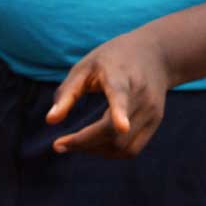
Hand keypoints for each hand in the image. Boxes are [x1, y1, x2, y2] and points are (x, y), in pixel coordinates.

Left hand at [46, 29, 170, 157]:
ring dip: (95, 150)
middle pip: (114, 131)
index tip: (121, 126)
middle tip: (59, 144)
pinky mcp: (155, 121)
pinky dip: (111, 152)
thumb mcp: (85, 67)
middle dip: (83, 143)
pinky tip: (96, 143)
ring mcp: (152, 110)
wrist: (155, 54)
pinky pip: (131, 149)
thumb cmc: (112, 59)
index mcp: (122, 75)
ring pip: (122, 146)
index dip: (120, 112)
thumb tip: (50, 121)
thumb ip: (67, 93)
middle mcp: (141, 95)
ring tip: (77, 142)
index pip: (121, 95)